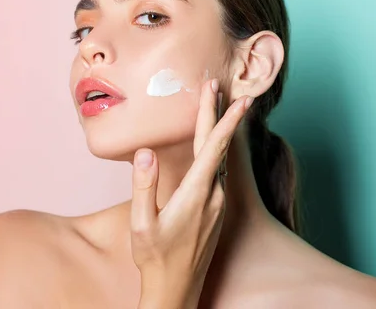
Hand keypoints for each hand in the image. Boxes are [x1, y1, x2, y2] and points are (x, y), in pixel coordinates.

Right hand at [130, 79, 252, 308]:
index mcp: (196, 194)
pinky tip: (210, 148)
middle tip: (218, 87)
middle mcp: (213, 196)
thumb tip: (146, 152)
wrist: (177, 290)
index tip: (232, 96)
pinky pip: (217, 173)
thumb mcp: (142, 223)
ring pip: (219, 160)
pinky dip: (215, 152)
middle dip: (218, 114)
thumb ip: (144, 186)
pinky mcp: (215, 211)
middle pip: (217, 147)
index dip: (223, 119)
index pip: (213, 147)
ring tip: (214, 109)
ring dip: (217, 132)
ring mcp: (217, 204)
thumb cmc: (155, 258)